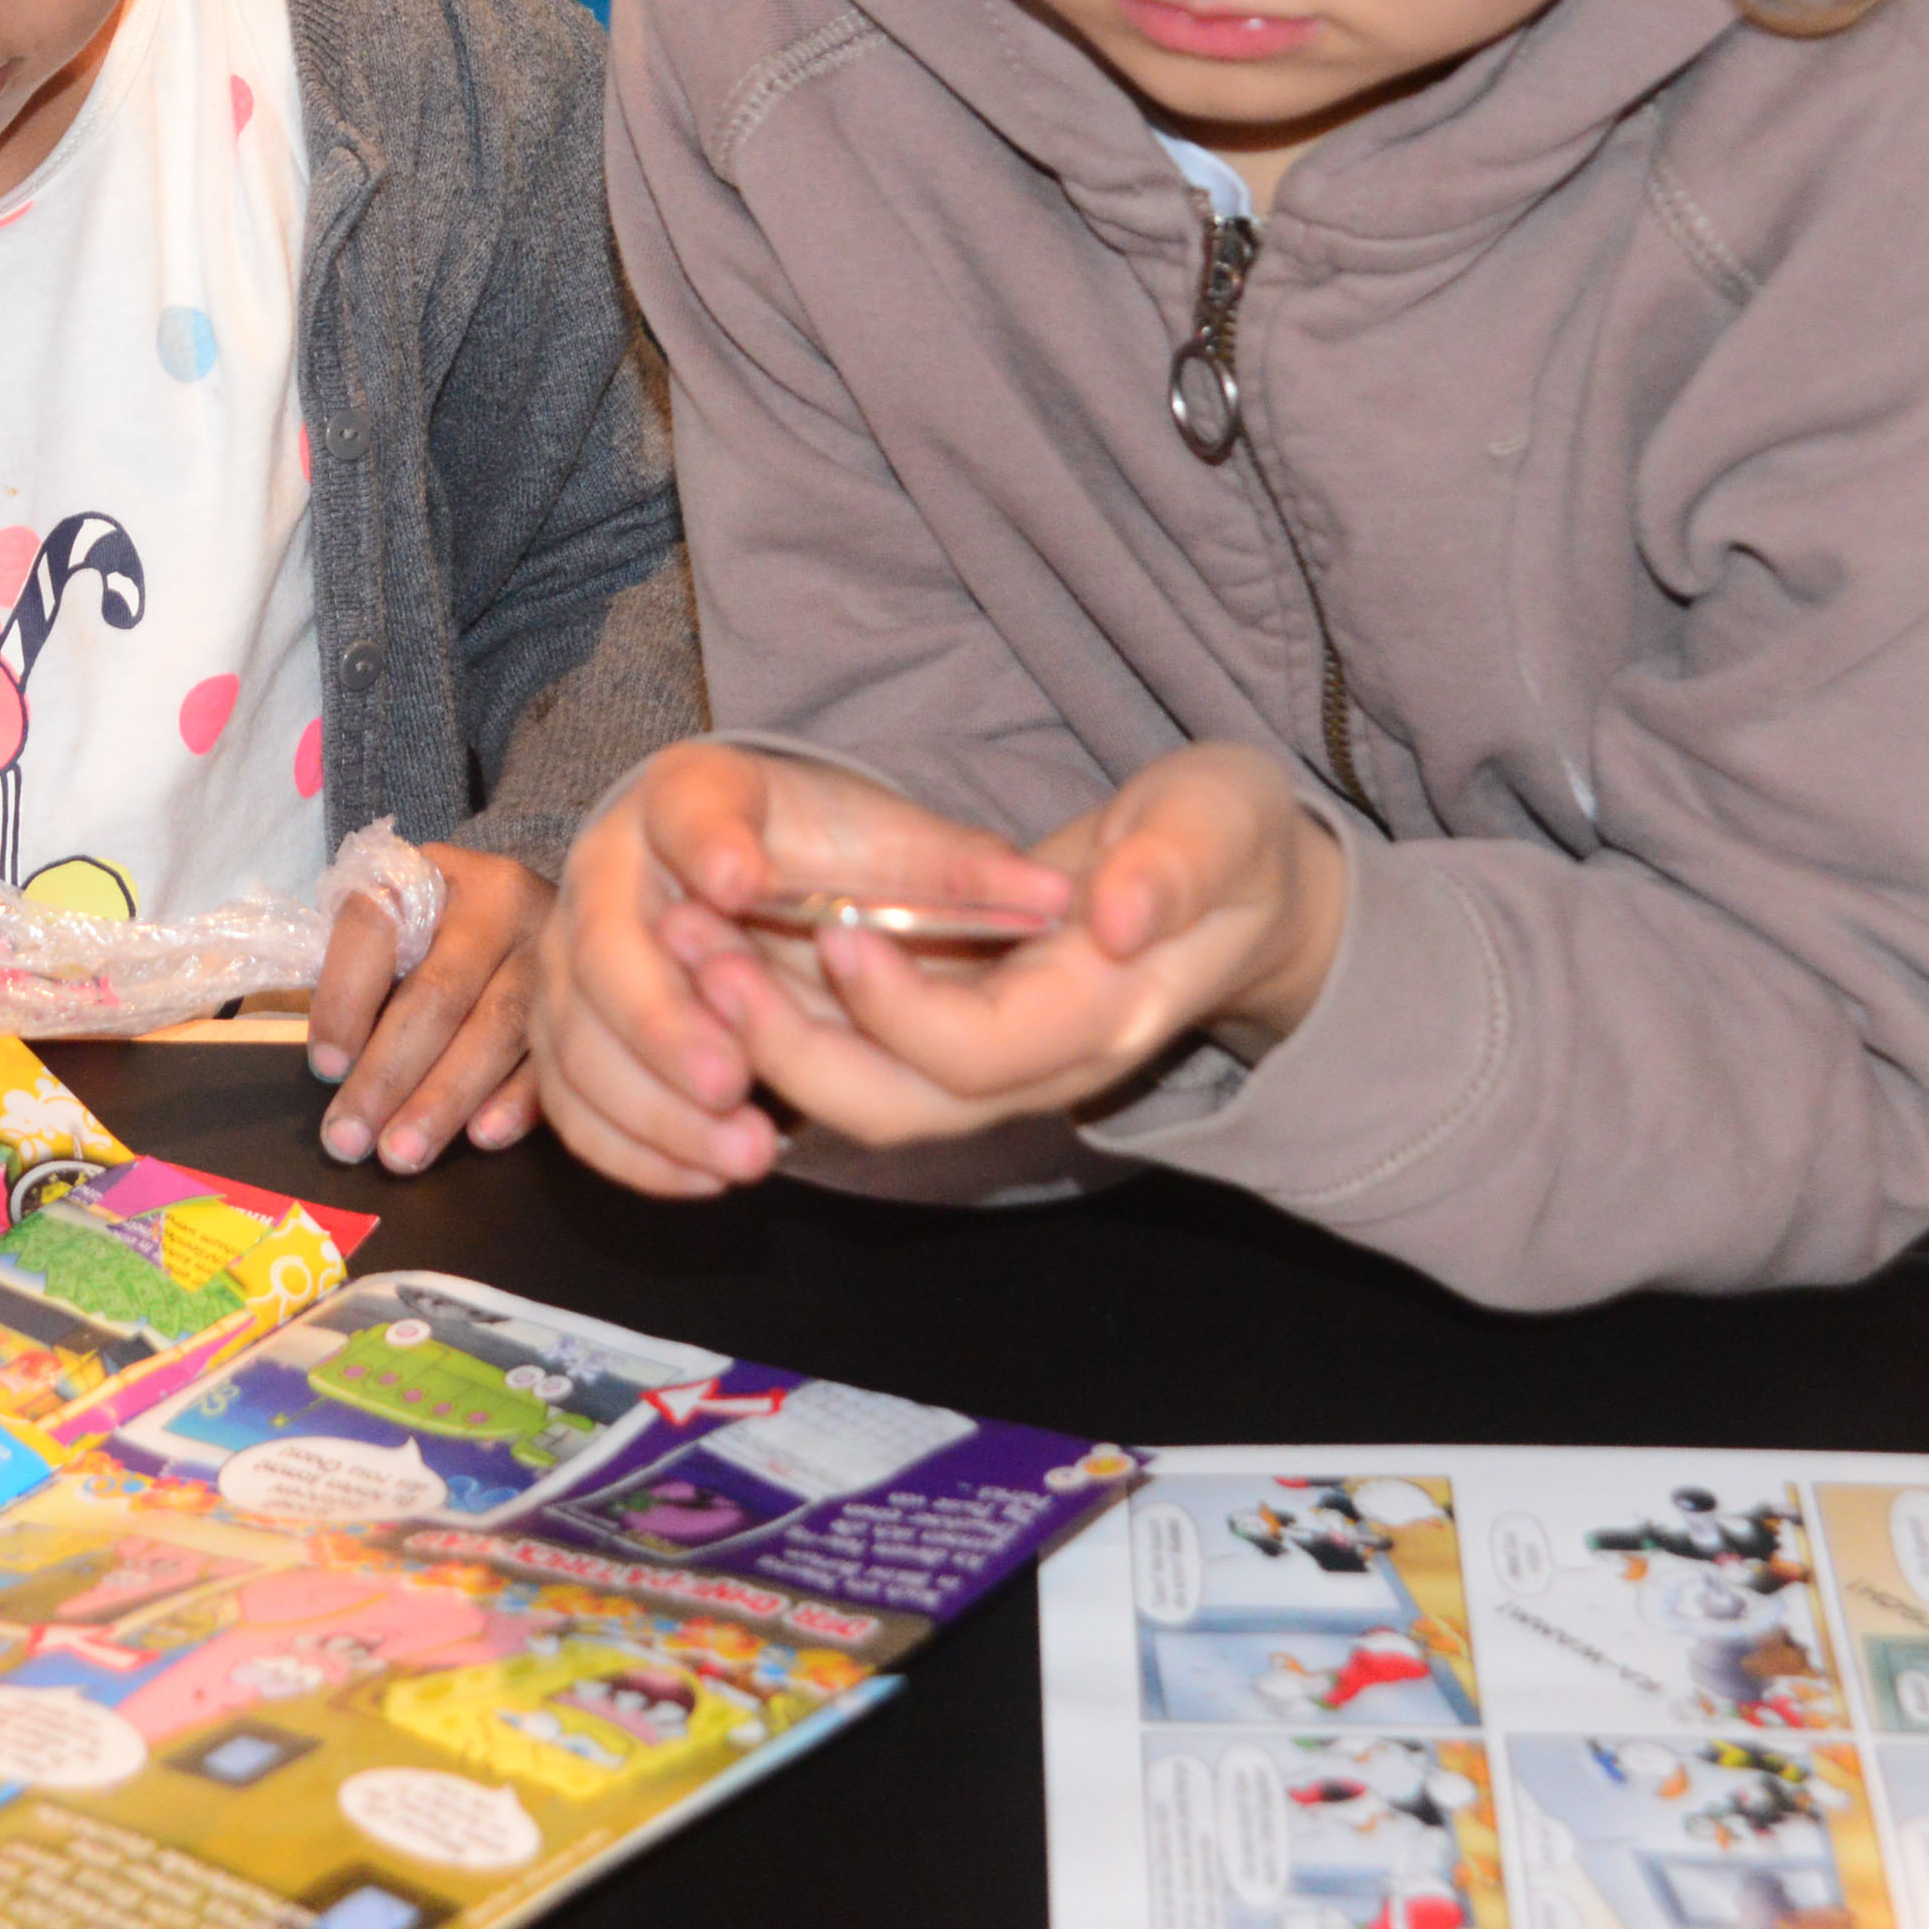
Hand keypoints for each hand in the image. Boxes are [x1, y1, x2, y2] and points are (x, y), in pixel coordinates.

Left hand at [306, 845, 545, 1172]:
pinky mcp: (585, 995)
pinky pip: (550, 1053)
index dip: (345, 998)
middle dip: (388, 1075)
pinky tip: (482, 1137)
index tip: (325, 1066)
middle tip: (350, 1139)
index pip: (375, 926)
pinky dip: (516, 1100)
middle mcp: (498, 899)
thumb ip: (362, 977)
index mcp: (430, 873)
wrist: (527, 912)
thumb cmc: (434, 934)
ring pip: (498, 1029)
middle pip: (439, 993)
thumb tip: (339, 1066)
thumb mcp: (392, 928)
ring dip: (444, 1100)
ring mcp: (550, 946)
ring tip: (401, 1155)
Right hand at [533, 742, 1077, 1197]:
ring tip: (744, 1150)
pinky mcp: (571, 1029)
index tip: (743, 885)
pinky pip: (569, 1099)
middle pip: (607, 949)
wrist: (736, 868)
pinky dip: (629, 1147)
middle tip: (735, 1076)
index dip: (708, 847)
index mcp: (687, 794)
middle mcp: (610, 868)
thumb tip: (1059, 901)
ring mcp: (574, 954)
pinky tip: (705, 1177)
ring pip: (579, 1038)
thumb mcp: (887, 843)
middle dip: (665, 1021)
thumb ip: (961, 873)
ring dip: (652, 1107)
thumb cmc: (816, 851)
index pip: (687, 809)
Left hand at [710, 741, 1343, 1148]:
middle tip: (705, 955)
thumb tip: (1120, 910)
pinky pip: (850, 1064)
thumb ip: (1178, 864)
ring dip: (762, 1039)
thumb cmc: (1226, 841)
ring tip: (688, 953)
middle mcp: (1036, 1067)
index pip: (975, 1053)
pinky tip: (714, 958)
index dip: (895, 1005)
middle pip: (891, 1105)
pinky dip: (776, 1026)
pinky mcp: (949, 1040)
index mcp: (1100, 1018)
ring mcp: (989, 1066)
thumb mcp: (1223, 823)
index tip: (832, 922)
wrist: (1239, 892)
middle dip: (787, 1046)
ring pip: (854, 1097)